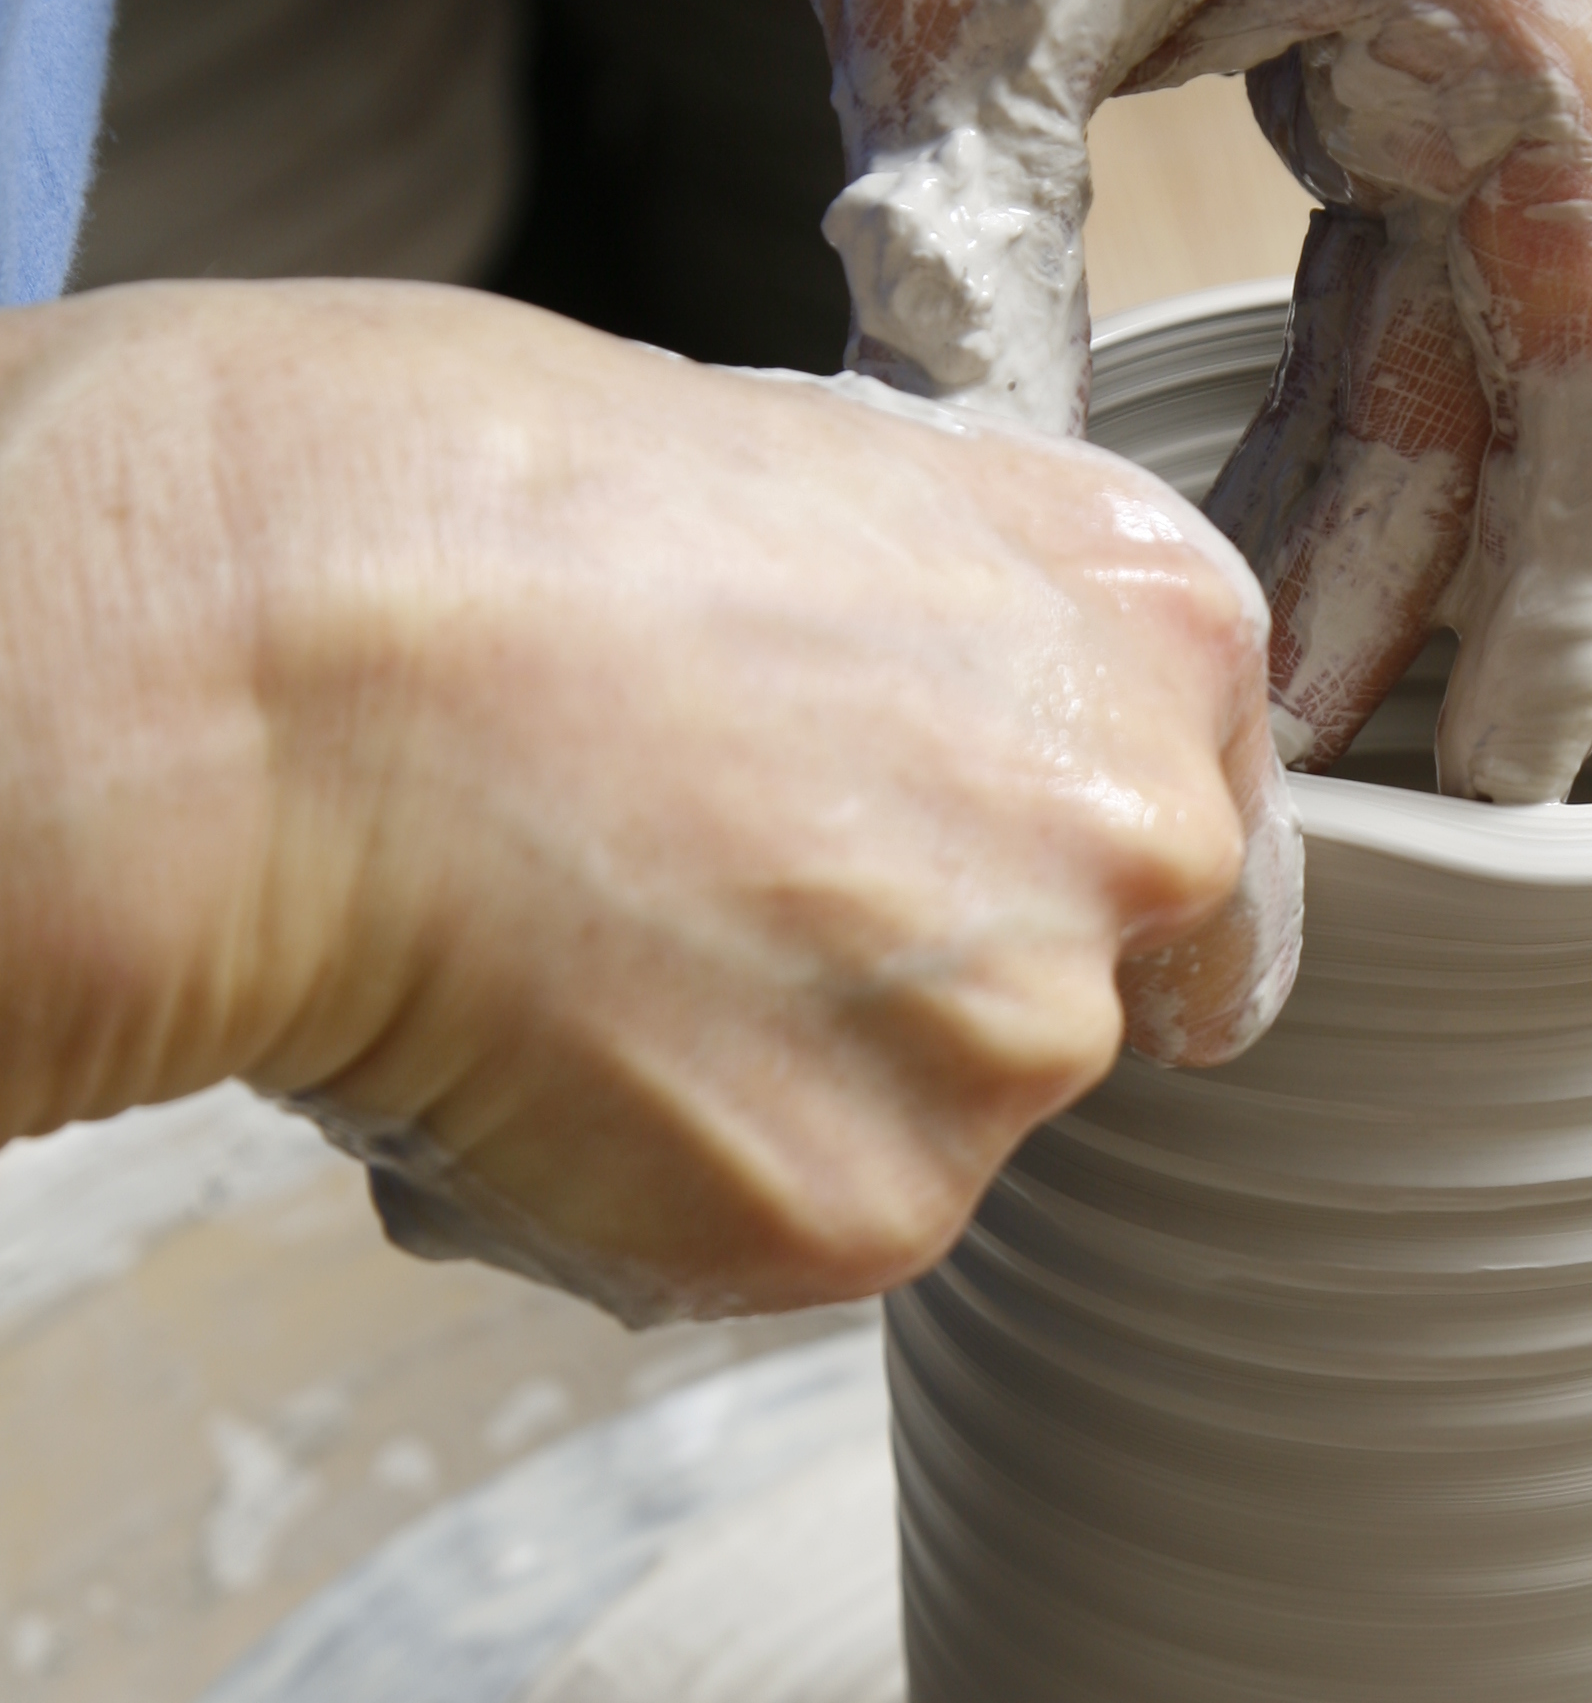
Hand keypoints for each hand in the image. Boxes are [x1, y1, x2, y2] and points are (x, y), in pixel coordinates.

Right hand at [0, 283, 1294, 1319]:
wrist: (292, 663)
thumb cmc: (485, 514)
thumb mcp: (817, 475)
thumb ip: (954, 631)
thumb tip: (939, 727)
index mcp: (1156, 626)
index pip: (1187, 826)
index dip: (1026, 854)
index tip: (918, 861)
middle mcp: (1142, 842)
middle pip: (1063, 987)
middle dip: (900, 974)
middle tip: (688, 879)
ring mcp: (1014, 1045)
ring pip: (923, 1119)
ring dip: (776, 1082)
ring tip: (584, 940)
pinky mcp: (867, 1209)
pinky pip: (788, 1228)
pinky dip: (669, 1179)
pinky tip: (543, 1042)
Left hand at [590, 0, 1591, 802]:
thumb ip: (982, 294)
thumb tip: (970, 571)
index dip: (1564, 615)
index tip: (1504, 796)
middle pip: (1555, 365)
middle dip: (1435, 587)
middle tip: (1315, 790)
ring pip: (1484, 307)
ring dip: (1386, 500)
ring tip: (1289, 706)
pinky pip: (1428, 221)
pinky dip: (1365, 376)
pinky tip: (1330, 532)